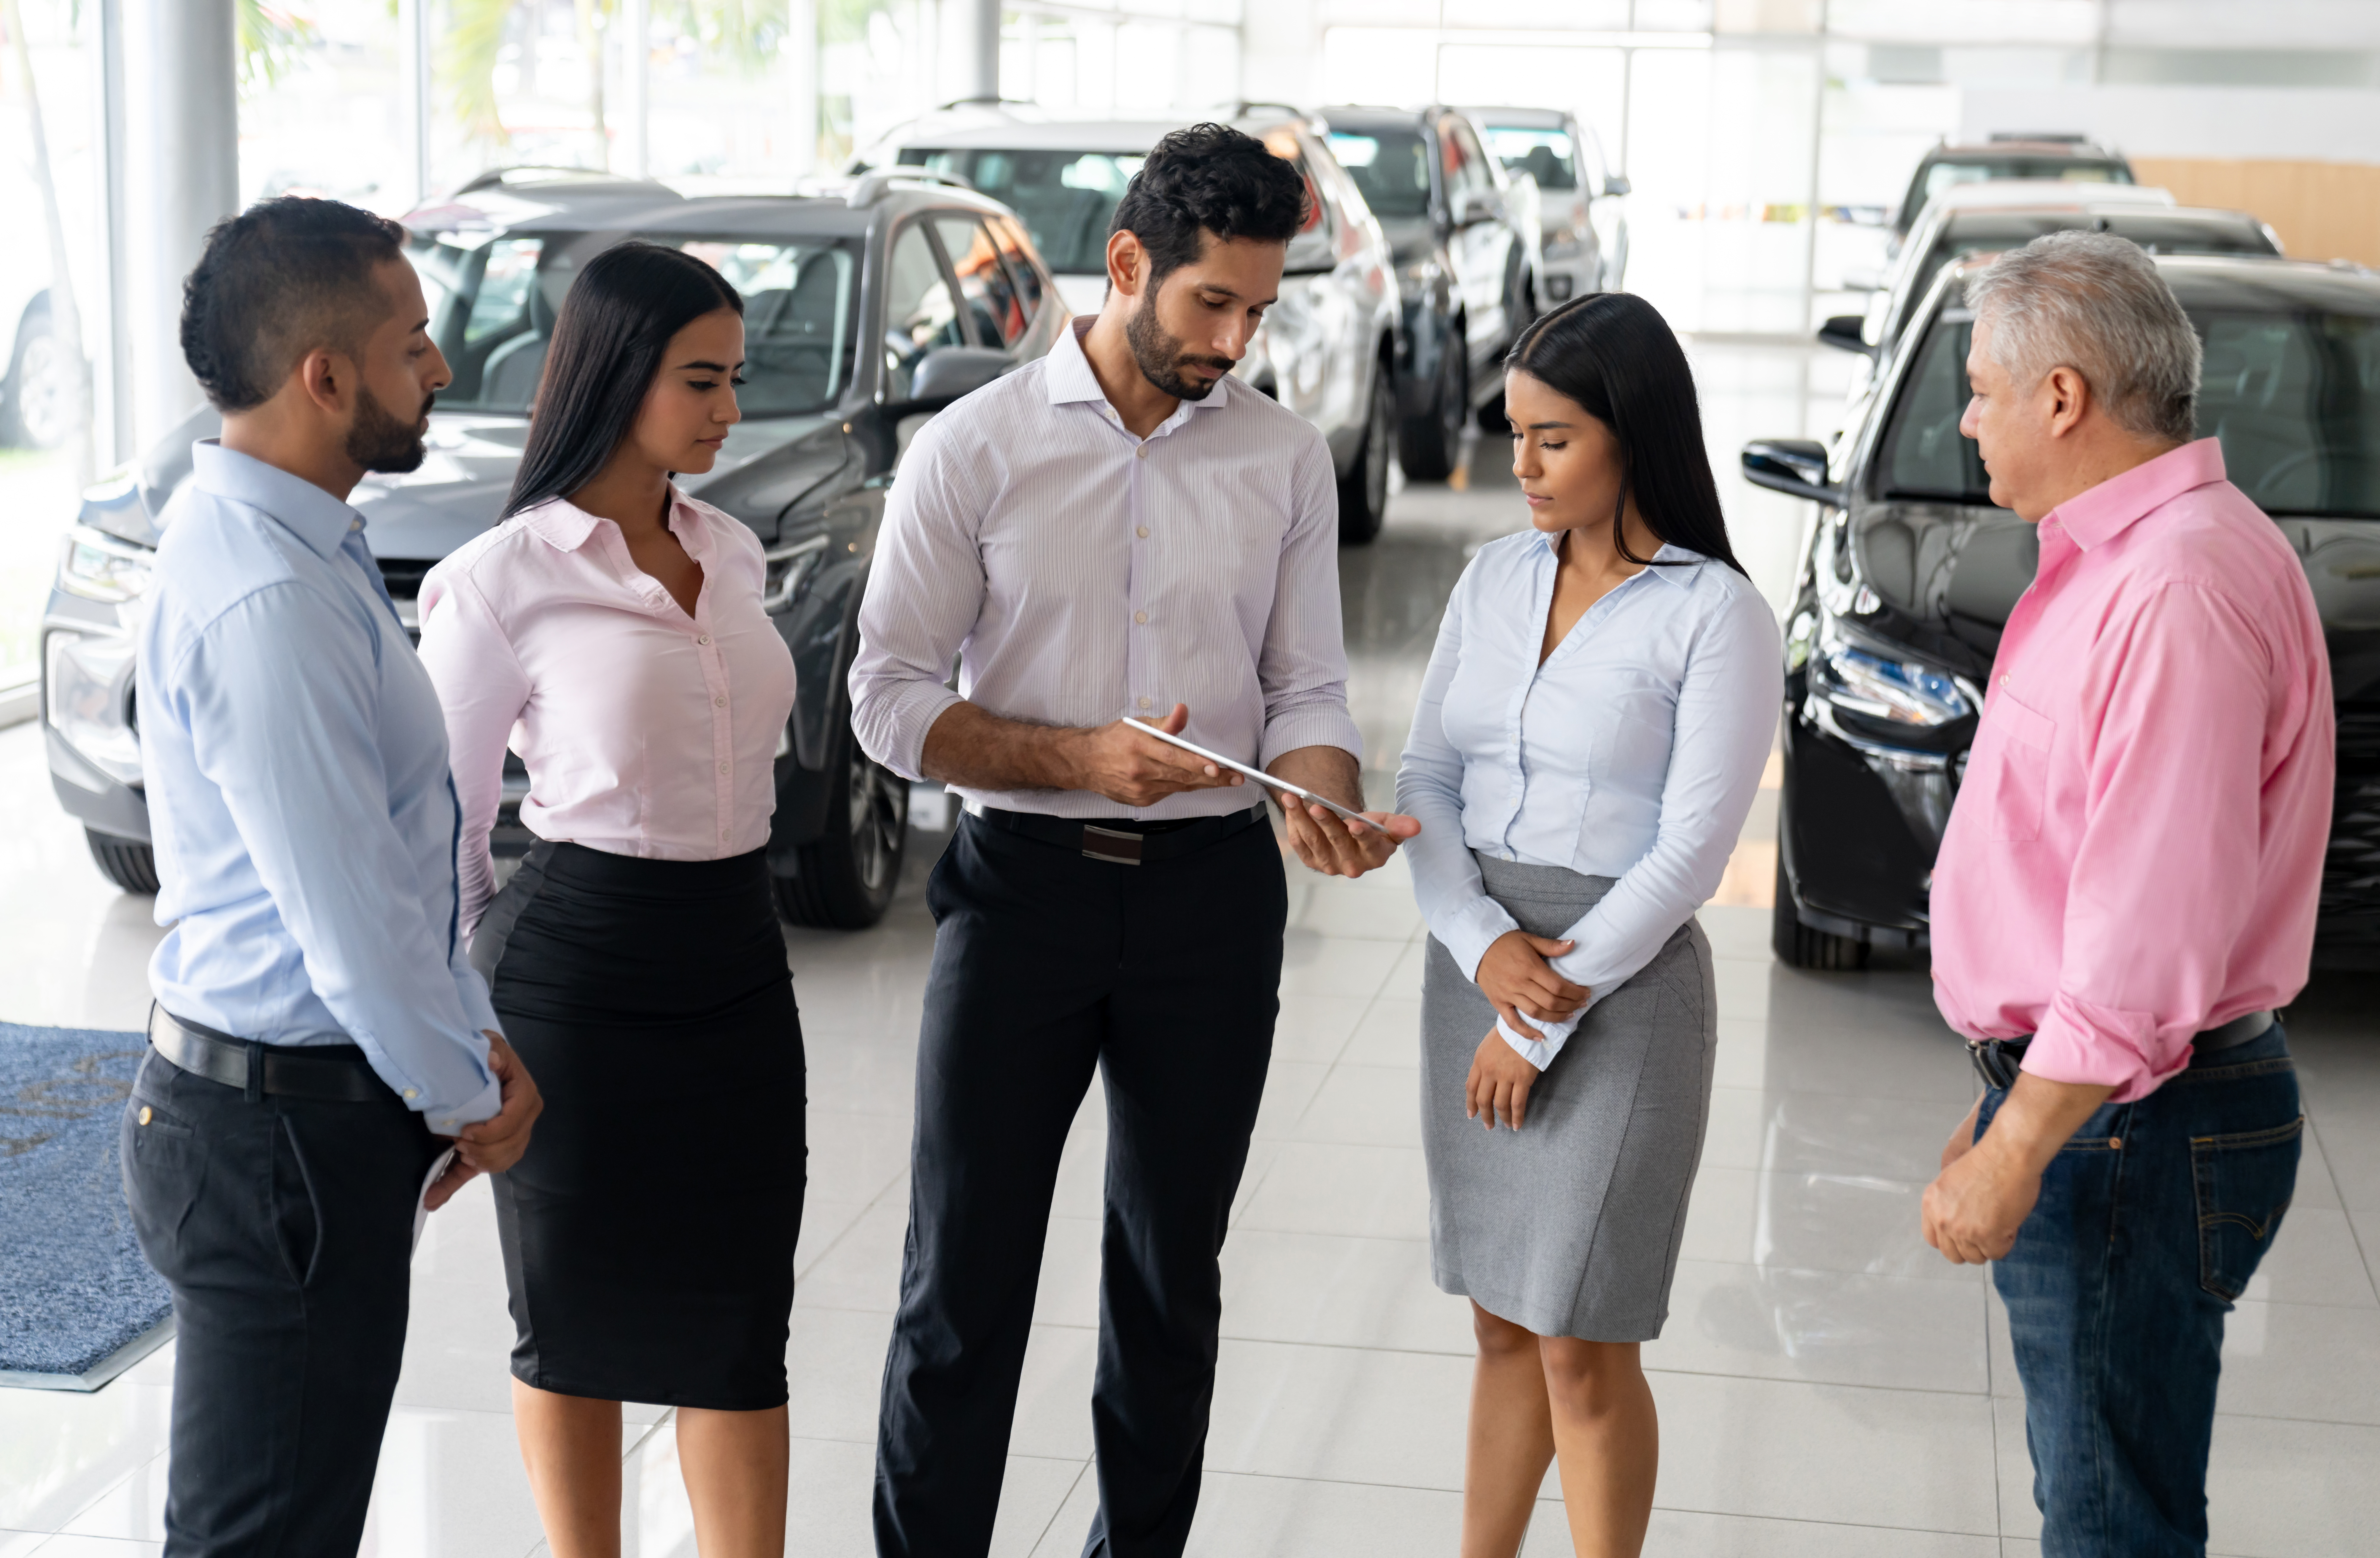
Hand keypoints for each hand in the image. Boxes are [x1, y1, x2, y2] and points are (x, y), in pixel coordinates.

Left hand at [425, 1032, 542, 1209]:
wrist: (476, 1066)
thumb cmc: (484, 1055)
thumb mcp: (490, 1045)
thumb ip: (493, 1051)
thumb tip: (493, 1061)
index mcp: (524, 1096)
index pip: (514, 1120)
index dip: (492, 1131)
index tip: (466, 1132)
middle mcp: (524, 1119)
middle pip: (510, 1146)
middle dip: (483, 1150)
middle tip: (459, 1141)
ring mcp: (510, 1138)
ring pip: (500, 1162)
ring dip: (478, 1164)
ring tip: (459, 1153)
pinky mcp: (488, 1151)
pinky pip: (473, 1173)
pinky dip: (450, 1186)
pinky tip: (430, 1199)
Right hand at [1062, 703, 1242, 806]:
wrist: (1085, 762)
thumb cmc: (1114, 739)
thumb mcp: (1137, 724)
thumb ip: (1165, 723)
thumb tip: (1183, 711)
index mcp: (1138, 747)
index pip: (1173, 757)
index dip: (1196, 763)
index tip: (1218, 766)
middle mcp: (1139, 771)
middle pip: (1181, 776)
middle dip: (1212, 777)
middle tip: (1236, 776)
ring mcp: (1140, 789)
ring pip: (1179, 786)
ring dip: (1203, 782)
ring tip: (1226, 778)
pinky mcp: (1140, 800)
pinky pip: (1169, 793)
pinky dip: (1183, 786)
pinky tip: (1197, 781)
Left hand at [1267, 744, 1414, 878]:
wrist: (1351, 835)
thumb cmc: (1372, 828)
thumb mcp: (1387, 824)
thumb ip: (1399, 825)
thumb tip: (1416, 826)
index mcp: (1375, 856)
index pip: (1370, 845)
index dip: (1363, 835)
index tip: (1355, 824)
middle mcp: (1352, 865)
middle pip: (1338, 841)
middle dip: (1327, 822)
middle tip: (1316, 805)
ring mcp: (1330, 865)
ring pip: (1314, 841)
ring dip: (1302, 818)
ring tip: (1293, 798)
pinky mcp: (1312, 861)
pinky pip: (1300, 843)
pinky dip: (1294, 825)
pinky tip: (1291, 808)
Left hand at [1466, 1026, 1542, 1129]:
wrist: (1527, 1024)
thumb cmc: (1510, 1032)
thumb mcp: (1489, 1045)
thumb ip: (1484, 1063)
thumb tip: (1484, 1079)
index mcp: (1479, 1061)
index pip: (1471, 1087)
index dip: (1471, 1103)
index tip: (1471, 1114)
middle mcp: (1489, 1071)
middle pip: (1483, 1099)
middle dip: (1485, 1115)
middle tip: (1488, 1125)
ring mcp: (1505, 1076)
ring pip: (1500, 1104)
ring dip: (1501, 1118)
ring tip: (1504, 1126)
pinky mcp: (1522, 1079)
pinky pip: (1517, 1104)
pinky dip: (1516, 1117)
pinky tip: (1516, 1124)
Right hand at [1475, 930, 1587, 1041]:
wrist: (1479, 947)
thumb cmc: (1506, 943)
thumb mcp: (1529, 939)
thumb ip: (1552, 946)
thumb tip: (1573, 944)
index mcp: (1529, 967)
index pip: (1558, 986)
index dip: (1575, 992)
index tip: (1585, 993)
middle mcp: (1520, 983)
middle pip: (1551, 1002)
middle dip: (1571, 1005)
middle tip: (1581, 1004)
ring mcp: (1508, 995)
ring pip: (1536, 1014)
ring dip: (1556, 1018)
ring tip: (1569, 1015)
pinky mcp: (1499, 1003)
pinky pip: (1513, 1023)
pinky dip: (1527, 1032)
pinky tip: (1541, 1037)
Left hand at [1921, 1071, 2107, 1264]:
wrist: (2006, 1156)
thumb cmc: (1986, 1161)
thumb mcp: (1952, 1180)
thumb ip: (1949, 1203)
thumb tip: (1957, 1221)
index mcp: (1930, 1204)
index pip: (1932, 1239)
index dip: (1950, 1241)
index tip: (1964, 1236)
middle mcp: (1942, 1219)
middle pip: (1952, 1254)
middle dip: (1970, 1248)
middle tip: (1986, 1233)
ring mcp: (1963, 1231)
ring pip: (1975, 1257)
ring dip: (1989, 1246)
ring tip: (2000, 1224)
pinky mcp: (1986, 1237)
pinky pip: (1996, 1253)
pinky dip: (2006, 1242)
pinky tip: (2010, 1224)